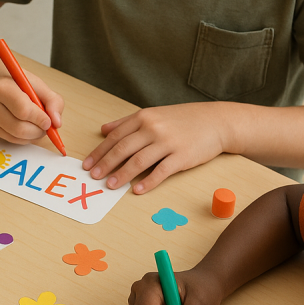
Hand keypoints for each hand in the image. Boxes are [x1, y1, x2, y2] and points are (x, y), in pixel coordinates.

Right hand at [0, 71, 63, 145]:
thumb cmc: (16, 83)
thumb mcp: (37, 85)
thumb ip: (53, 101)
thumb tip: (57, 123)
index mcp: (2, 87)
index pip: (23, 110)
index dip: (40, 119)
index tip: (48, 121)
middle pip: (19, 128)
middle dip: (38, 131)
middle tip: (45, 127)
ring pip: (15, 138)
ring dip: (32, 136)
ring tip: (36, 127)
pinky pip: (9, 140)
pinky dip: (22, 138)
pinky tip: (24, 127)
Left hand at [83, 103, 231, 193]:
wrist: (216, 121)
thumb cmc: (183, 119)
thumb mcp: (154, 114)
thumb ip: (127, 122)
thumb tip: (104, 129)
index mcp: (144, 117)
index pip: (115, 137)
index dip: (99, 152)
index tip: (87, 164)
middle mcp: (153, 128)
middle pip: (123, 149)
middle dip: (105, 164)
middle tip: (93, 176)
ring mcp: (168, 142)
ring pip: (139, 161)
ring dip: (122, 175)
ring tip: (110, 185)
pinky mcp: (182, 157)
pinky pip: (161, 171)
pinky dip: (148, 182)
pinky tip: (138, 190)